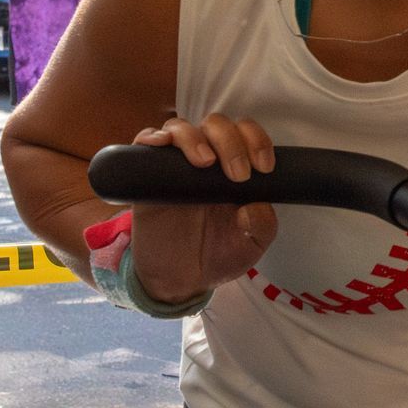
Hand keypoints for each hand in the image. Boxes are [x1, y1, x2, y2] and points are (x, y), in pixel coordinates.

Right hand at [125, 115, 277, 303]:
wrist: (180, 281)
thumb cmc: (218, 255)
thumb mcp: (251, 245)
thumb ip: (262, 225)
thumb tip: (253, 204)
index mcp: (234, 169)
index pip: (246, 135)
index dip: (257, 141)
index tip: (264, 167)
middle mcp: (205, 160)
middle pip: (216, 125)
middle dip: (231, 141)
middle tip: (238, 175)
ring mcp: (174, 167)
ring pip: (180, 128)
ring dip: (194, 137)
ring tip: (204, 162)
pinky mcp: (146, 178)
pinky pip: (143, 144)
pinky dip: (151, 137)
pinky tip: (161, 145)